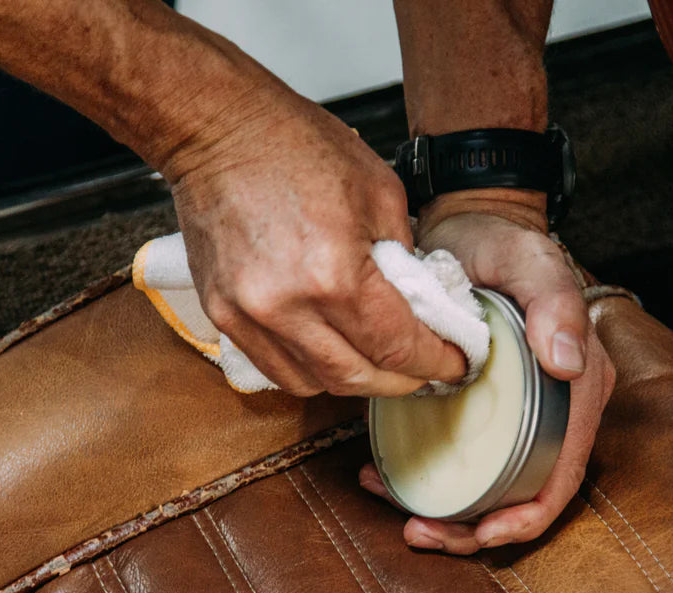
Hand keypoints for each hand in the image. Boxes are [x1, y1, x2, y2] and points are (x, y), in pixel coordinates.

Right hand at [164, 83, 465, 396]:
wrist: (217, 129)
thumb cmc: (295, 146)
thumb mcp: (381, 191)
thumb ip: (405, 257)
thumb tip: (420, 304)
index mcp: (335, 274)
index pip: (398, 347)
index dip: (435, 363)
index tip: (454, 363)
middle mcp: (287, 307)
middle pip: (357, 378)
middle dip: (402, 380)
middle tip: (424, 368)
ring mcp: (248, 316)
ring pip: (314, 382)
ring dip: (355, 380)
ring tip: (380, 362)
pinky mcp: (222, 315)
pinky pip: (275, 368)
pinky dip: (311, 369)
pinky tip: (332, 350)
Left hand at [359, 195, 616, 553]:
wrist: (466, 225)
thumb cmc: (506, 242)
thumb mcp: (533, 264)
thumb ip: (557, 304)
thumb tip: (568, 362)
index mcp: (579, 391)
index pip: (564, 474)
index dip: (527, 516)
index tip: (484, 533)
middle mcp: (552, 411)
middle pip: (522, 494)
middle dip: (474, 530)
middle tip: (419, 533)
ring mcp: (512, 414)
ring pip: (485, 486)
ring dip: (444, 512)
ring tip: (397, 513)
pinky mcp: (474, 407)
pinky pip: (456, 456)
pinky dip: (421, 475)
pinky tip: (381, 473)